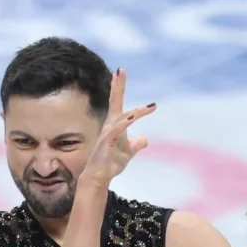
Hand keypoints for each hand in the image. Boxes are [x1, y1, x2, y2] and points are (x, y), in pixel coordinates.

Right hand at [81, 68, 156, 185]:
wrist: (100, 177)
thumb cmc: (111, 163)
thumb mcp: (129, 152)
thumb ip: (137, 144)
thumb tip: (145, 140)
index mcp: (115, 125)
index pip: (118, 103)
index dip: (118, 88)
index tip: (120, 72)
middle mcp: (110, 125)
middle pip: (115, 102)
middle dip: (118, 86)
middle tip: (120, 70)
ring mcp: (108, 134)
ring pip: (120, 117)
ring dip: (132, 109)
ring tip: (143, 103)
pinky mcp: (107, 143)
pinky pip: (116, 131)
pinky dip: (124, 124)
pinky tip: (132, 118)